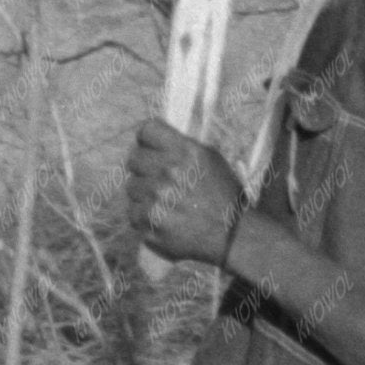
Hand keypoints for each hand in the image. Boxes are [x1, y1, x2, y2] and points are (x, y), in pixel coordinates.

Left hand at [126, 119, 248, 268]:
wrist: (232, 234)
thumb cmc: (223, 195)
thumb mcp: (210, 159)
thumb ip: (182, 147)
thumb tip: (153, 142)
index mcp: (186, 151)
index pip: (147, 130)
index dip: (146, 141)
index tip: (150, 150)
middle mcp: (169, 171)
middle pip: (134, 159)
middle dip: (144, 169)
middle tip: (158, 181)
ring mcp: (157, 198)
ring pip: (132, 187)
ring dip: (144, 194)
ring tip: (164, 203)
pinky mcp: (150, 221)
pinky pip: (133, 213)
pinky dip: (144, 218)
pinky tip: (162, 219)